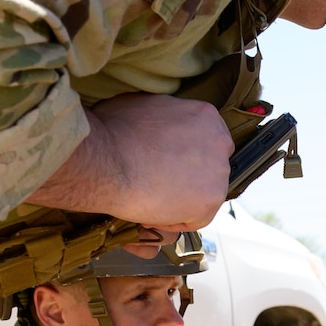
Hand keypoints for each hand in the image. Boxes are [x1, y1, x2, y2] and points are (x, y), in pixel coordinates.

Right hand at [28, 93, 231, 234]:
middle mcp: (219, 142)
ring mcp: (218, 173)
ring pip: (205, 193)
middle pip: (212, 166)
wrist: (106, 161)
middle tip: (161, 182)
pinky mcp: (209, 202)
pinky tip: (151, 214)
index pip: (208, 139)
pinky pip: (196, 218)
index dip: (189, 153)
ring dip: (182, 199)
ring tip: (151, 198)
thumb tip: (157, 124)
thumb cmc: (114, 131)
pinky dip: (175, 220)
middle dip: (190, 175)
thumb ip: (163, 115)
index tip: (171, 161)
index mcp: (205, 116)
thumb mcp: (142, 104)